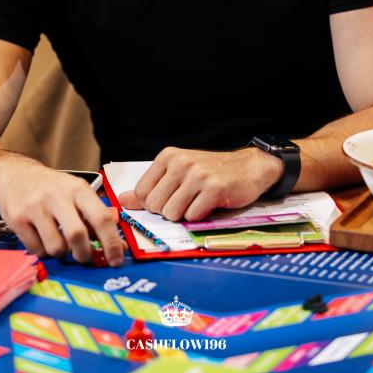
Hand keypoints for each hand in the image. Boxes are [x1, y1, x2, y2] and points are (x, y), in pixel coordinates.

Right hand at [0, 155, 124, 265]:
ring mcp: (35, 207)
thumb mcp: (76, 191)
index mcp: (78, 189)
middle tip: (84, 256)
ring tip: (59, 241)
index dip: (111, 242)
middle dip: (84, 253)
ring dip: (61, 252)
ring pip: (56, 247)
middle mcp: (57, 196)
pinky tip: (42, 238)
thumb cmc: (51, 186)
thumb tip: (118, 244)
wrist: (15, 174)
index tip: (116, 259)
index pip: (100, 217)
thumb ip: (95, 215)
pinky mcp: (17, 219)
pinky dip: (43, 251)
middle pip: (77, 234)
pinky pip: (36, 250)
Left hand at [118, 146, 282, 221]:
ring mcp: (198, 175)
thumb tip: (122, 200)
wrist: (249, 167)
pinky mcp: (214, 189)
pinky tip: (210, 204)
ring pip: (172, 213)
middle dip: (168, 211)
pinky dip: (200, 217)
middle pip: (155, 205)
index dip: (153, 204)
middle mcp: (181, 162)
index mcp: (168, 156)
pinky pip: (193, 216)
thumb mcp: (178, 173)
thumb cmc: (211, 172)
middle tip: (186, 202)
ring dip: (184, 215)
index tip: (169, 199)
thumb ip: (151, 187)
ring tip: (197, 202)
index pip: (142, 192)